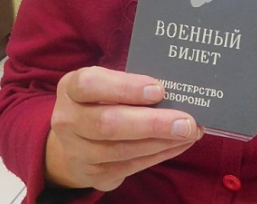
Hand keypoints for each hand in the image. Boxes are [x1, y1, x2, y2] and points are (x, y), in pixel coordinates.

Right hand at [45, 66, 202, 191]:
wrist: (76, 137)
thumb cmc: (102, 98)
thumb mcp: (107, 81)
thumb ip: (132, 82)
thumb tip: (176, 87)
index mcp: (71, 87)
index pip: (91, 84)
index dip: (125, 88)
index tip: (159, 90)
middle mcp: (67, 120)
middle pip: (108, 124)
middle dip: (153, 123)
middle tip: (186, 121)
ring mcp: (77, 151)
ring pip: (122, 150)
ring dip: (161, 142)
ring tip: (189, 132)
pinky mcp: (93, 174)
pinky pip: (130, 166)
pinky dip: (159, 155)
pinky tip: (178, 144)